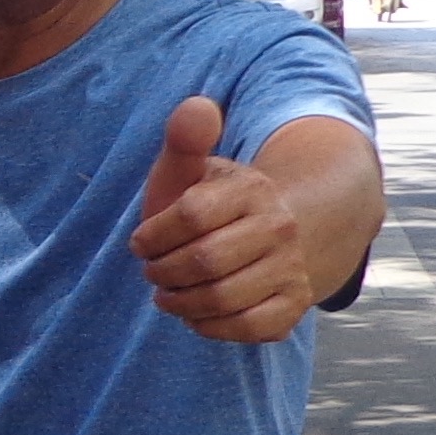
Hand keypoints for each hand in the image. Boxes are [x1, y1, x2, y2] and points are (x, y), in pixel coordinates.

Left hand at [129, 97, 318, 342]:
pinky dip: (211, 326)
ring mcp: (291, 267)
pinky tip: (196, 314)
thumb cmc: (211, 205)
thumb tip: (197, 107)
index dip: (153, 235)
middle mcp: (279, 226)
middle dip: (164, 273)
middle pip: (204, 261)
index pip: (190, 214)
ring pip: (223, 298)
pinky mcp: (294, 304)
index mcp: (251, 187)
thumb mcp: (194, 170)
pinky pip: (247, 327)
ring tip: (168, 294)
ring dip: (181, 303)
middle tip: (153, 273)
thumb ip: (185, 141)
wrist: (272, 234)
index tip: (140, 243)